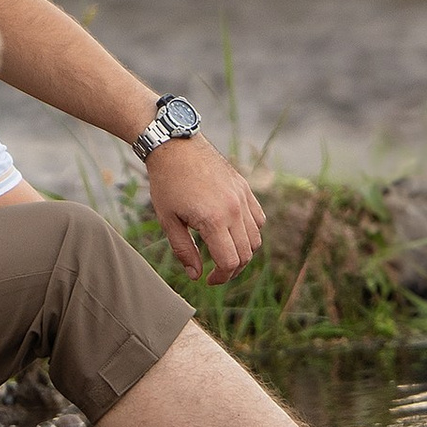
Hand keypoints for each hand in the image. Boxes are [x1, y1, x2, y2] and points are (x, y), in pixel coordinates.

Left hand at [145, 137, 263, 281]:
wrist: (176, 146)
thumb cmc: (167, 183)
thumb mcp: (168, 221)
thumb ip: (184, 250)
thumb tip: (196, 275)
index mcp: (214, 219)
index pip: (230, 261)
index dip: (221, 277)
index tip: (208, 280)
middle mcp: (234, 209)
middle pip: (246, 253)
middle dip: (232, 269)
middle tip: (215, 273)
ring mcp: (243, 197)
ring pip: (256, 237)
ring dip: (243, 252)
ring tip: (224, 254)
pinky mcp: (245, 188)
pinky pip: (258, 218)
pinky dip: (251, 231)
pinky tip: (233, 233)